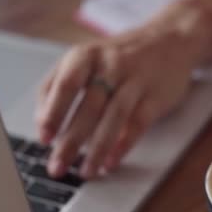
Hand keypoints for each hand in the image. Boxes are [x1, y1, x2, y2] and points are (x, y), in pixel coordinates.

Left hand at [37, 3, 211, 178]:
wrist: (169, 40)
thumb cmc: (120, 56)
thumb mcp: (85, 58)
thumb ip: (59, 84)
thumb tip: (42, 121)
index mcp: (86, 55)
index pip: (65, 85)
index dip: (53, 112)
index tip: (44, 138)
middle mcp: (111, 65)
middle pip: (88, 107)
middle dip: (71, 141)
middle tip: (58, 167)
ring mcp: (135, 80)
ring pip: (114, 117)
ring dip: (98, 148)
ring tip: (87, 171)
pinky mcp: (156, 96)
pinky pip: (139, 123)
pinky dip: (124, 145)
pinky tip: (112, 161)